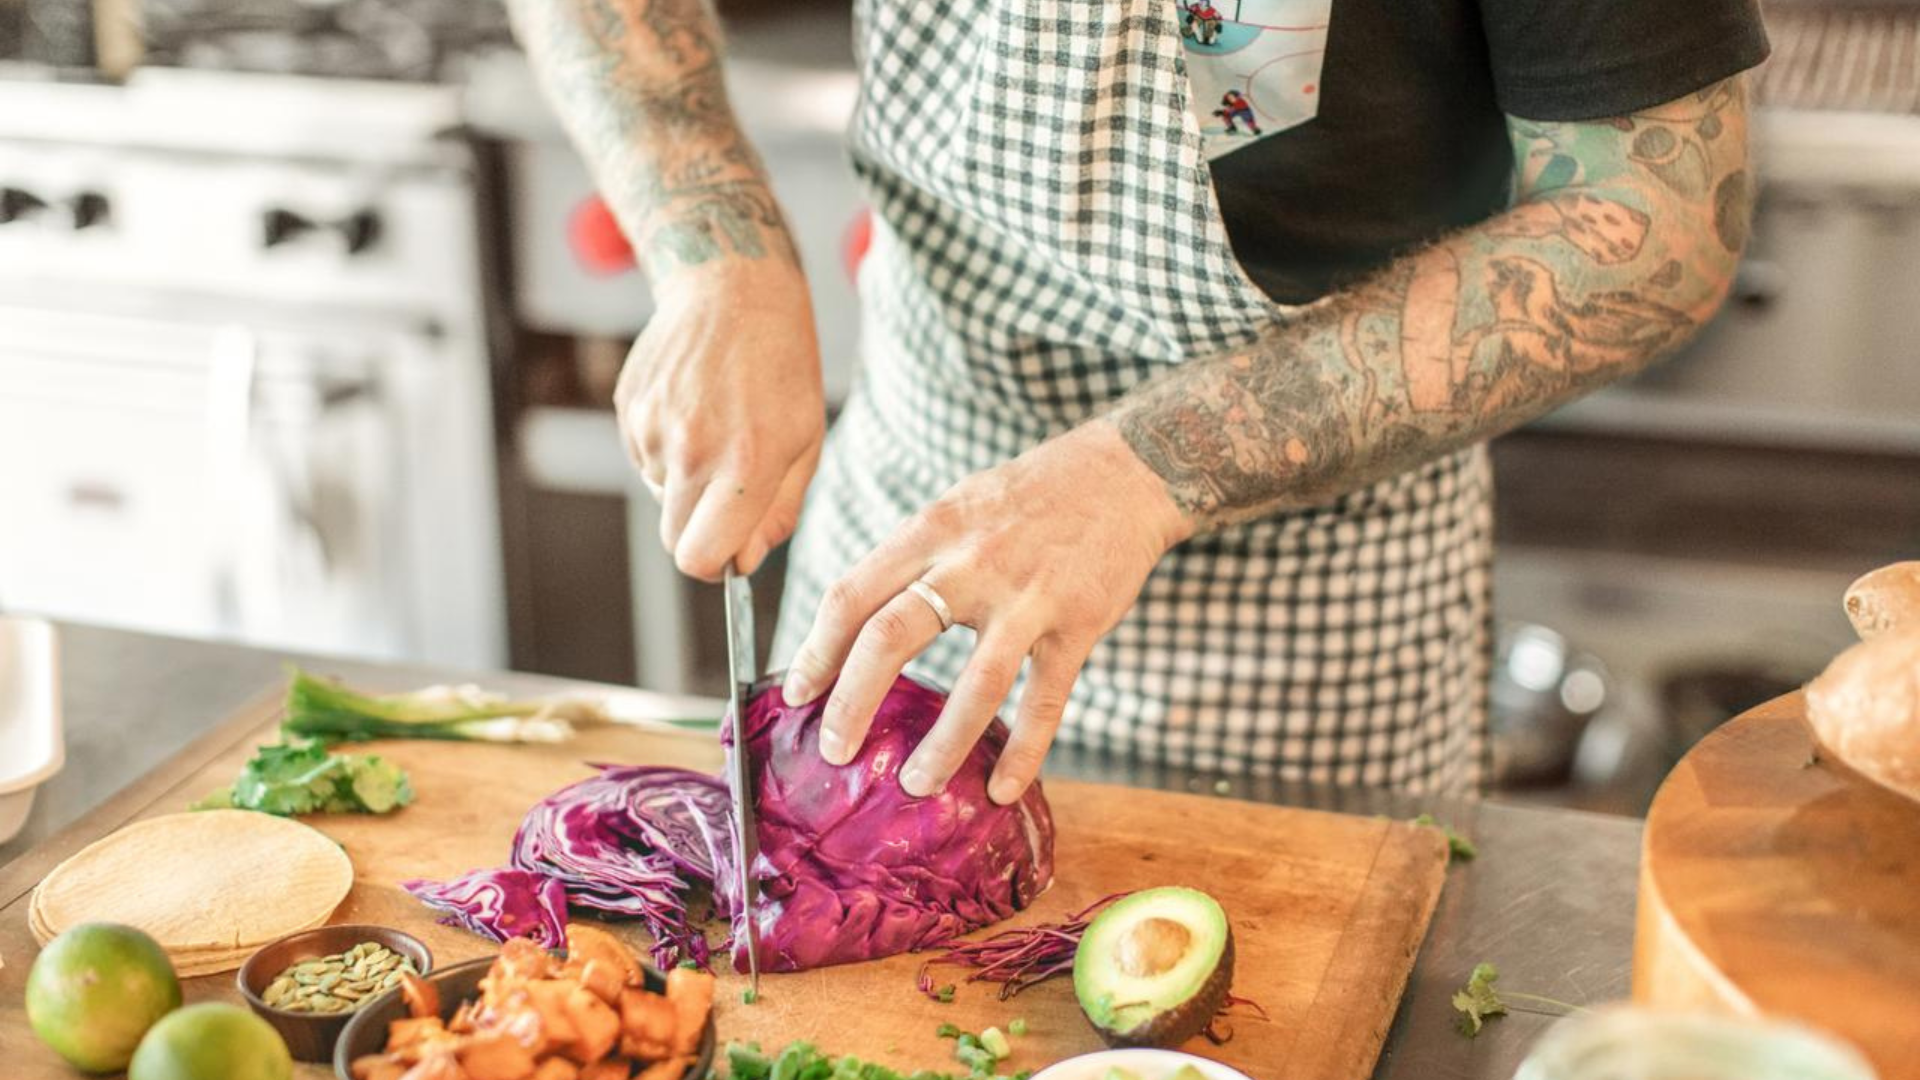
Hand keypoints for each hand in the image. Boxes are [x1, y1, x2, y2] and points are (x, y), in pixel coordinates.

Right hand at [616, 260, 825, 579]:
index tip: (731, 549)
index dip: (716, 564)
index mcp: (745, 465)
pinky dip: (666, 450)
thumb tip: (744, 563)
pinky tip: (694, 408)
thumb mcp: (806, 442)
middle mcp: (691, 450)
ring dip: (685, 482)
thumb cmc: (783, 370)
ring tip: (717, 428)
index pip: (701, 558)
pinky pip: (643, 459)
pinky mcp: (629, 408)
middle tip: (729, 492)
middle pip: (674, 539)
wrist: (735, 290)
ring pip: (660, 496)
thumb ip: (777, 512)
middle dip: (700, 531)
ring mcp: (653, 428)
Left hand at [781, 421, 1193, 803]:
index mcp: (932, 531)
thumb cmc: (1028, 496)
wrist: (1123, 473)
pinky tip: (1002, 788)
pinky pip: (1046, 700)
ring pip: (977, 683)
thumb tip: (857, 622)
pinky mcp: (1078, 625)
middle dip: (853, 701)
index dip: (817, 649)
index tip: (796, 694)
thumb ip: (912, 559)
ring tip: (916, 785)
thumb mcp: (956, 507)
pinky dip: (1025, 751)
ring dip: (942, 744)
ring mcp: (1029, 597)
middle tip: (834, 750)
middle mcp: (973, 562)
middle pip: (892, 635)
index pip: (853, 594)